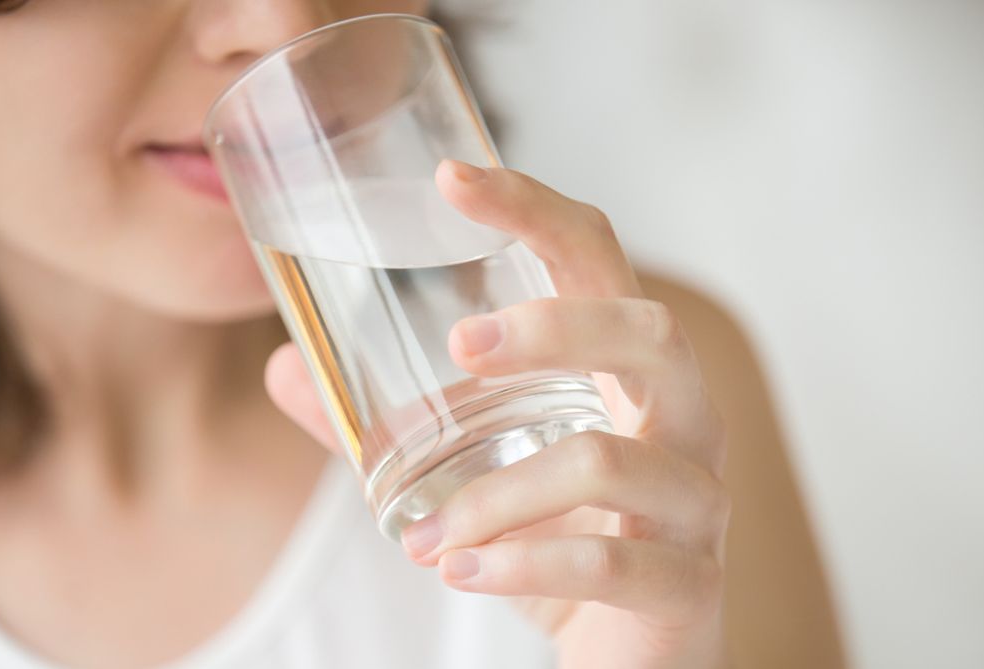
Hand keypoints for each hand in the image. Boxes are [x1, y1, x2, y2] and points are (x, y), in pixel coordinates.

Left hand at [266, 160, 730, 668]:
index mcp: (627, 375)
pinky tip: (461, 570)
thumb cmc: (557, 545)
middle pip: (650, 331)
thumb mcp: (471, 475)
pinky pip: (610, 562)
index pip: (597, 261)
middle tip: (458, 347)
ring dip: (498, 495)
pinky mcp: (689, 586)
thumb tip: (287, 369)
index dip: (535, 208)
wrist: (624, 663)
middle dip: (553, 326)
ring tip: (426, 536)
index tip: (452, 178)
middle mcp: (681, 422)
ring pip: (611, 460)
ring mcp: (696, 504)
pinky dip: (522, 563)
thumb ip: (389, 427)